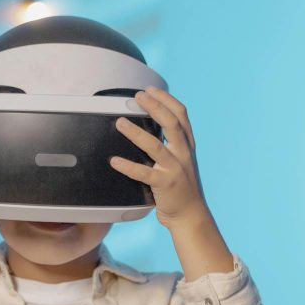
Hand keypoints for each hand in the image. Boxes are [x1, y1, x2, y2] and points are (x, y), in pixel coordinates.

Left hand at [109, 86, 207, 227]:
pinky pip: (143, 173)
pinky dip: (128, 166)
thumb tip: (152, 125)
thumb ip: (172, 144)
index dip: (166, 99)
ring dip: (136, 133)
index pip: (181, 114)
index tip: (150, 90)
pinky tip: (114, 161)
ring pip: (155, 146)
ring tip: (120, 122)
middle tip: (137, 97)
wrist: (190, 214)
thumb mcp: (182, 160)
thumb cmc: (181, 187)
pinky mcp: (164, 184)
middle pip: (171, 123)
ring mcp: (175, 168)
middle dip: (154, 106)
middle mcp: (183, 153)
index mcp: (187, 145)